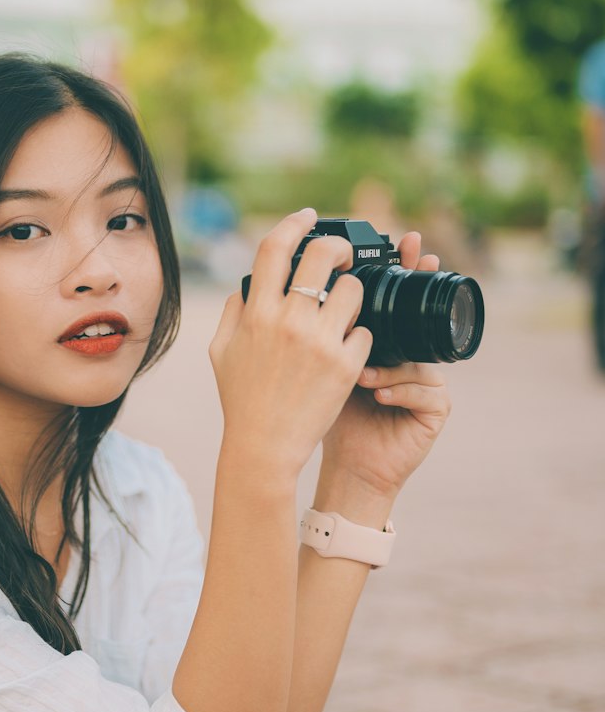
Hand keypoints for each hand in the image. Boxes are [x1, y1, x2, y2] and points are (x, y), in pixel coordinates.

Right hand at [210, 208, 371, 482]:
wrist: (264, 446)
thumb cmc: (242, 399)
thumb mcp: (221, 350)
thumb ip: (235, 310)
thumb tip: (249, 282)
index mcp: (257, 313)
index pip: (275, 247)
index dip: (294, 222)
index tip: (308, 216)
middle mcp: (289, 322)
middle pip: (323, 254)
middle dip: (338, 245)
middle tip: (342, 254)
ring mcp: (321, 343)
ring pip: (354, 290)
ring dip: (352, 292)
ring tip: (347, 308)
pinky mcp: (346, 367)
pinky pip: (366, 331)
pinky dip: (359, 335)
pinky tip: (349, 347)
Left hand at [320, 231, 452, 498]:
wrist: (347, 469)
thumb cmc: (324, 417)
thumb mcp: (311, 366)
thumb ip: (303, 329)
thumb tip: (277, 284)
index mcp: (376, 342)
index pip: (392, 298)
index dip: (402, 267)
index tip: (404, 241)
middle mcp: (407, 357)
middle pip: (418, 313)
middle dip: (417, 285)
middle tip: (416, 263)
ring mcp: (425, 382)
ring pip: (420, 357)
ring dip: (392, 363)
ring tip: (362, 374)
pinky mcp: (434, 412)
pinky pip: (429, 392)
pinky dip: (400, 391)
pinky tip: (377, 395)